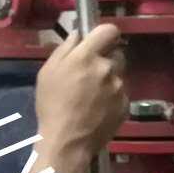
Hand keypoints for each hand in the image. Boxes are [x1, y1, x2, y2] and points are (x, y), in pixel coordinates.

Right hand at [36, 24, 127, 161]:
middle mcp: (108, 68)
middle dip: (106, 59)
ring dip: (109, 79)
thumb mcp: (48, 72)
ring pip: (118, 75)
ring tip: (93, 96)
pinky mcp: (125, 105)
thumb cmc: (52, 105)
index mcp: (87, 56)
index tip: (98, 42)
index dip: (105, 34)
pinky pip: (121, 94)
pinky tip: (99, 109)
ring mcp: (119, 88)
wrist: (67, 141)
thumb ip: (65, 49)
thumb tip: (79, 35)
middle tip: (91, 74)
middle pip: (116, 53)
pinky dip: (113, 98)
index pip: (109, 30)